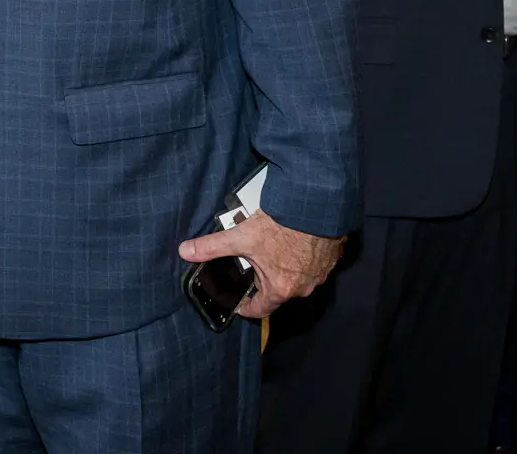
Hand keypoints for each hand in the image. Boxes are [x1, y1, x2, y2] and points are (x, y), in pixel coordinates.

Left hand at [178, 212, 343, 319]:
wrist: (316, 206)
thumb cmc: (282, 225)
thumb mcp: (240, 236)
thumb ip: (212, 246)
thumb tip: (185, 251)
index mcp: (280, 288)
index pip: (260, 310)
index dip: (246, 307)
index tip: (238, 303)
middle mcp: (303, 287)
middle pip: (278, 292)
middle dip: (263, 281)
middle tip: (252, 265)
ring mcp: (320, 274)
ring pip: (297, 278)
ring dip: (285, 268)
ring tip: (272, 250)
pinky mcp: (331, 259)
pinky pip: (314, 265)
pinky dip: (303, 258)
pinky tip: (294, 243)